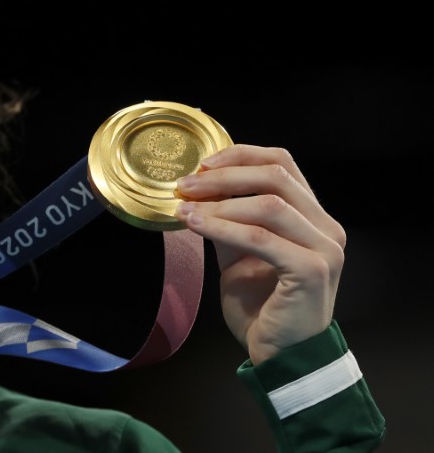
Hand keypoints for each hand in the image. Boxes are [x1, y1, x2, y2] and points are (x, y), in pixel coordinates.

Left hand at [174, 144, 345, 364]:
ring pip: (268, 205)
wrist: (280, 356)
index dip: (242, 155)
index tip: (204, 163)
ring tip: (185, 207)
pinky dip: (223, 227)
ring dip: (218, 202)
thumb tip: (198, 193)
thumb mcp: (240, 255)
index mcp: (313, 218)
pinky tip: (195, 225)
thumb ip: (228, 223)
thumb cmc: (264, 308)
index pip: (283, 164)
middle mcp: (325, 228)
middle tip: (185, 184)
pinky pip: (261, 238)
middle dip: (223, 175)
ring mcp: (324, 248)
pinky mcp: (312, 270)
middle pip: (276, 176)